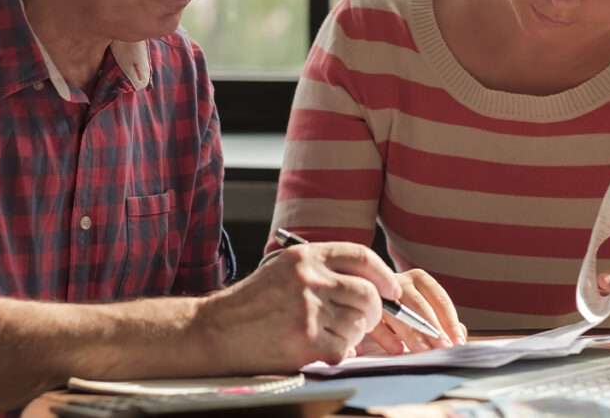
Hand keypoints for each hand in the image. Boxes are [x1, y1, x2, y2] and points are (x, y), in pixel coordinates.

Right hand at [199, 242, 399, 372]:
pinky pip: (344, 347)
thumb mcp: (284, 270)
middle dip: (375, 311)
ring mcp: (308, 308)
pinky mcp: (305, 338)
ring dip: (354, 334)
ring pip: (358, 324)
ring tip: (332, 335)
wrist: (216, 329)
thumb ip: (322, 270)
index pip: (361, 256)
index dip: (383, 274)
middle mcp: (309, 278)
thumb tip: (369, 282)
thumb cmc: (252, 303)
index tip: (392, 289)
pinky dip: (340, 352)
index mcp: (306, 256)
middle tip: (367, 322)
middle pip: (367, 293)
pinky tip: (322, 349)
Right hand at [360, 269, 465, 354]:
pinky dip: (387, 338)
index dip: (450, 322)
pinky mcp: (361, 307)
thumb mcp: (427, 315)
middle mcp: (398, 281)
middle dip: (432, 328)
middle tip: (442, 347)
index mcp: (419, 279)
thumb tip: (461, 335)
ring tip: (423, 351)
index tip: (457, 342)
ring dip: (412, 334)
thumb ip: (445, 323)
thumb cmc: (404, 316)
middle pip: (418, 304)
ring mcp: (378, 293)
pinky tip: (398, 350)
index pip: (439, 298)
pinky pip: (376, 323)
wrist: (364, 309)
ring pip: (397, 313)